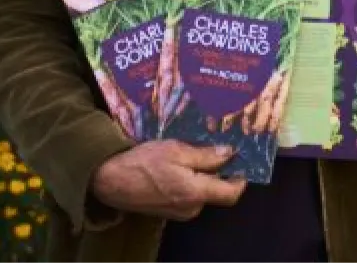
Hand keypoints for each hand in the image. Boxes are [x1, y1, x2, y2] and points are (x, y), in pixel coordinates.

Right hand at [90, 140, 245, 220]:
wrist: (110, 180)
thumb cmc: (144, 162)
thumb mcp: (177, 150)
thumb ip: (205, 155)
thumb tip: (230, 153)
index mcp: (196, 193)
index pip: (231, 194)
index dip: (242, 178)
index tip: (245, 159)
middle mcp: (191, 208)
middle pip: (217, 191)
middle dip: (222, 170)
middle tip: (223, 145)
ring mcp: (179, 211)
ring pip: (203, 191)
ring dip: (205, 173)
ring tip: (201, 148)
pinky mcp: (169, 209)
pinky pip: (189, 194)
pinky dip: (192, 179)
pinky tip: (184, 161)